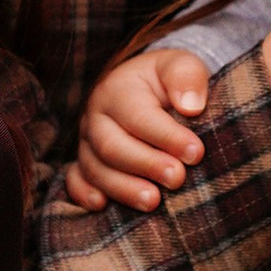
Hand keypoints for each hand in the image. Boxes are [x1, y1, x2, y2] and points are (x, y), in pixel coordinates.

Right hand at [65, 48, 210, 213]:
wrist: (146, 87)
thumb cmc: (168, 79)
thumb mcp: (181, 65)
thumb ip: (187, 77)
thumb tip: (192, 106)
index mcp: (118, 89)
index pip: (139, 116)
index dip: (167, 136)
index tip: (196, 153)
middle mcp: (96, 115)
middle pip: (112, 146)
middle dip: (146, 165)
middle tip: (177, 179)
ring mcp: (86, 140)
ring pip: (94, 168)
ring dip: (123, 188)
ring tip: (153, 201)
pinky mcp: (82, 161)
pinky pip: (75, 179)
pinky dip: (83, 194)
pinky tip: (101, 205)